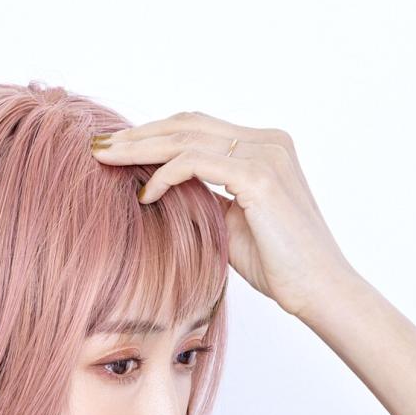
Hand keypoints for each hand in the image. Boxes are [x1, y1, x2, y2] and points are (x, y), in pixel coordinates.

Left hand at [90, 111, 364, 319]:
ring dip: (140, 148)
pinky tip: (145, 194)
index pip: (197, 128)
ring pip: (186, 138)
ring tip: (105, 160)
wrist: (318, 290)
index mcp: (264, 147)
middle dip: (138, 135)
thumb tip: (163, 190)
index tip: (116, 149)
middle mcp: (267, 141)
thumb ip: (205, 198)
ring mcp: (265, 155)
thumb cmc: (279, 265)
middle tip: (97, 145)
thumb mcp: (231, 223)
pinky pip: (196, 163)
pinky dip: (165, 175)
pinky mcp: (259, 176)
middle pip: (187, 124)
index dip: (154, 134)